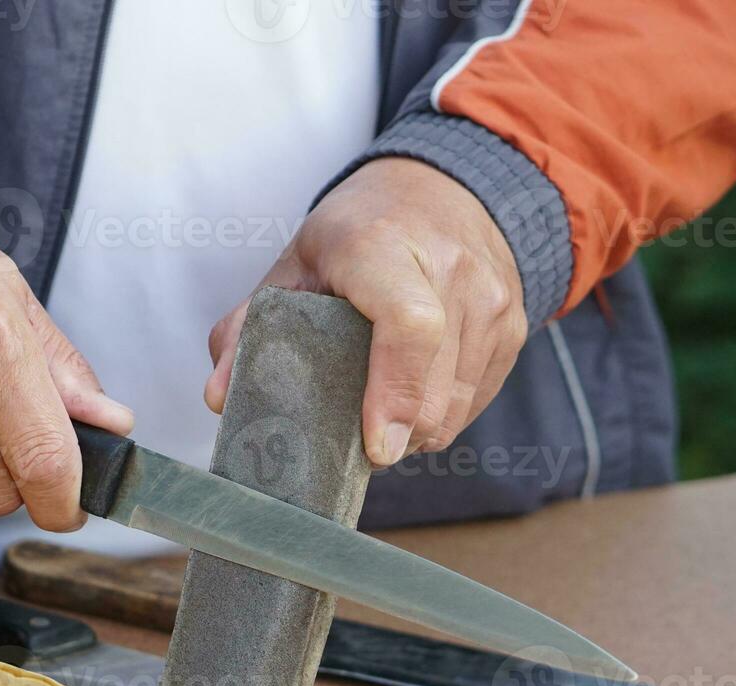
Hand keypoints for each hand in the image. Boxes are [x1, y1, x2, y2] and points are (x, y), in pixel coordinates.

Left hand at [205, 158, 527, 466]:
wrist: (446, 187)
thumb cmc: (359, 231)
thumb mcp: (295, 265)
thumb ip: (249, 330)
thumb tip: (220, 398)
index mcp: (383, 247)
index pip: (409, 324)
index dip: (394, 393)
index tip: (376, 447)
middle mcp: (452, 270)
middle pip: (435, 386)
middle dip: (394, 434)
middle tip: (353, 440)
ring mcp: (493, 300)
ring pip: (458, 406)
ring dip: (417, 430)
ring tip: (380, 413)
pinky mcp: (515, 327)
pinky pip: (477, 401)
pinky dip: (442, 415)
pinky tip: (413, 396)